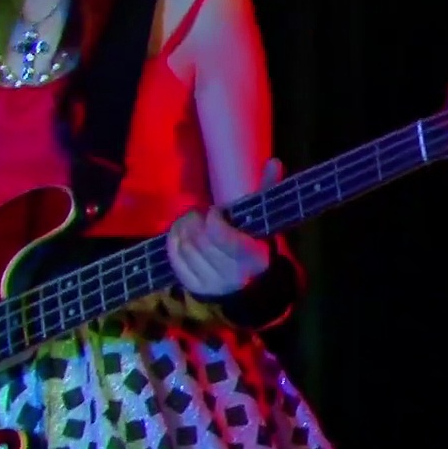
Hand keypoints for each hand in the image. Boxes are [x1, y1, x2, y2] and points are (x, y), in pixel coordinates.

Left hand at [166, 159, 280, 297]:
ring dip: (181, 230)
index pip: (220, 235)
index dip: (213, 217)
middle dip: (194, 222)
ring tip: (188, 222)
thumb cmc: (260, 247)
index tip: (216, 211)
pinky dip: (173, 244)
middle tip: (197, 214)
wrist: (254, 286)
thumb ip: (267, 193)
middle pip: (200, 241)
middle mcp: (231, 272)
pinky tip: (179, 235)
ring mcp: (212, 282)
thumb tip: (274, 161)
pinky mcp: (196, 287)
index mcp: (252, 255)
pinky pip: (176, 262)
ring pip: (185, 250)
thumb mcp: (266, 223)